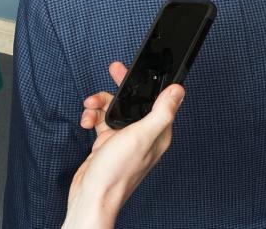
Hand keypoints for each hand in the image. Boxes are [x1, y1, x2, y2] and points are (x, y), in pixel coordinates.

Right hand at [64, 61, 184, 227]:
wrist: (92, 195)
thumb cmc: (117, 172)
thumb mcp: (141, 135)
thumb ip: (162, 112)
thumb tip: (179, 91)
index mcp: (157, 133)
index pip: (156, 100)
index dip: (145, 83)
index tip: (135, 70)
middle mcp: (142, 135)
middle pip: (133, 101)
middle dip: (119, 87)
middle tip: (114, 70)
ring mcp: (124, 139)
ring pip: (113, 108)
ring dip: (99, 103)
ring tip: (90, 107)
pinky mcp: (108, 143)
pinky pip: (100, 120)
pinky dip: (92, 117)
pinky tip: (86, 122)